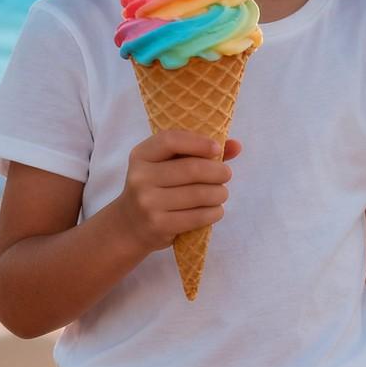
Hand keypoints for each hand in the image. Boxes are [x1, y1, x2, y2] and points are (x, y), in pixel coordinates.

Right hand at [116, 129, 241, 253]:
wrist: (129, 226)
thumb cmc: (156, 188)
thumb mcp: (167, 165)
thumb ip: (199, 152)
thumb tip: (236, 145)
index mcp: (141, 155)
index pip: (170, 140)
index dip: (198, 142)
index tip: (217, 148)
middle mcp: (140, 177)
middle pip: (191, 169)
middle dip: (218, 171)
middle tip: (226, 174)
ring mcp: (148, 202)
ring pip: (198, 194)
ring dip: (219, 193)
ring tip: (221, 193)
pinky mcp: (158, 225)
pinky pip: (198, 216)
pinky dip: (215, 212)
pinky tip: (216, 210)